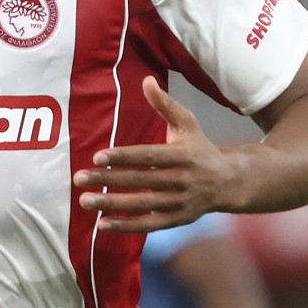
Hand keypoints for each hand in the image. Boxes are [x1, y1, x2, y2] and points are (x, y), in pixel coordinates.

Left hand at [72, 76, 235, 232]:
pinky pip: (149, 225)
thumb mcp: (188, 123)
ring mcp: (179, 203)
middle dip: (108, 180)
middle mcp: (181, 180)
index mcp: (182, 155)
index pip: (148, 156)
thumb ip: (165, 104)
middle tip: (79, 178)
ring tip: (85, 201)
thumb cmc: (200, 149)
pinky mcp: (176, 220)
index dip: (124, 157)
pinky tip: (102, 224)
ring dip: (112, 204)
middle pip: (140, 181)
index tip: (98, 156)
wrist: (228, 182)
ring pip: (141, 205)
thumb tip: (146, 80)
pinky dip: (126, 226)